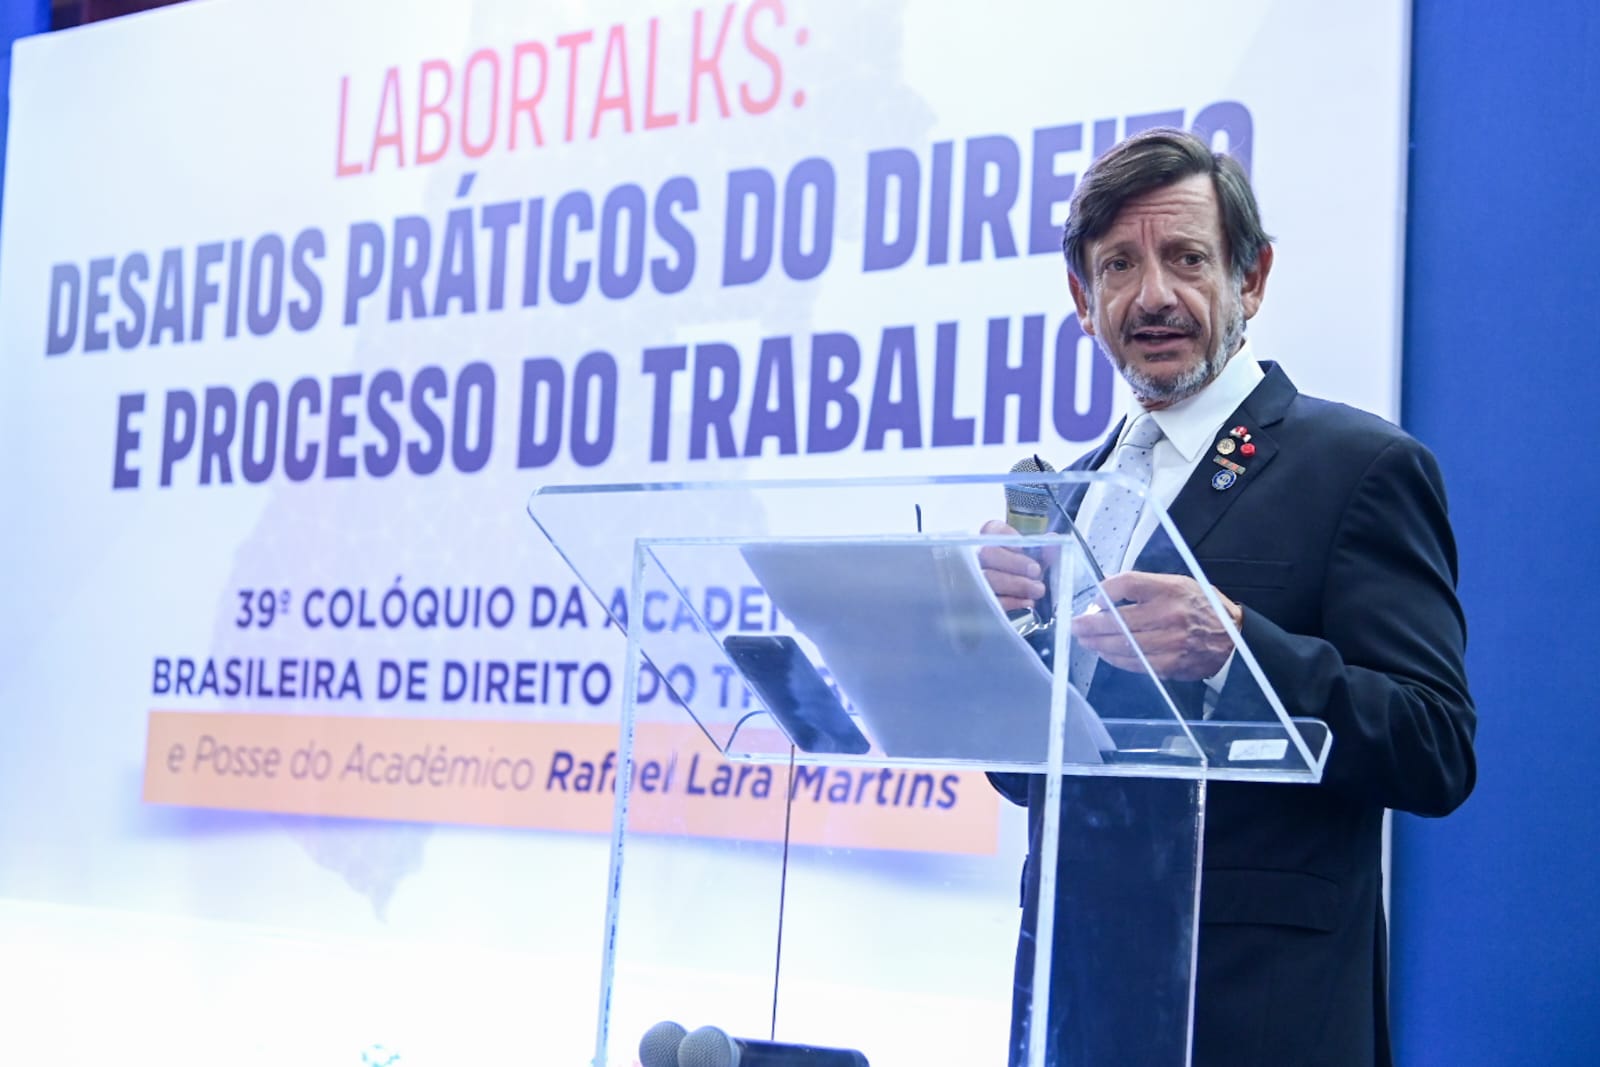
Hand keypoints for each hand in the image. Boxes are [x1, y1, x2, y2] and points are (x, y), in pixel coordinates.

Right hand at [977, 520, 1050, 611]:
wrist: (1023, 598)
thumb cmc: (1027, 572)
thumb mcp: (1038, 559)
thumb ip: (1045, 549)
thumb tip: (1053, 539)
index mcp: (992, 539)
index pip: (992, 530)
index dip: (1007, 537)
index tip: (1024, 547)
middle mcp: (979, 557)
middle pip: (986, 554)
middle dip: (1014, 562)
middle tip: (1036, 571)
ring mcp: (976, 580)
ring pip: (987, 578)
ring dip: (1016, 584)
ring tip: (1038, 589)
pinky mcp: (980, 603)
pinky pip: (991, 601)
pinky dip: (1012, 602)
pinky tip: (1027, 602)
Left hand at [1069, 571, 1242, 680]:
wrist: (1235, 639)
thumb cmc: (1203, 607)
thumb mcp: (1179, 584)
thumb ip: (1146, 587)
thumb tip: (1108, 595)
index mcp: (1171, 589)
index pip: (1126, 585)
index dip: (1104, 591)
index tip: (1094, 598)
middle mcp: (1169, 615)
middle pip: (1118, 619)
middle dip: (1090, 624)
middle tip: (1075, 625)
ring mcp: (1169, 642)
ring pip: (1123, 644)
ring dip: (1098, 644)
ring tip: (1085, 640)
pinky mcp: (1170, 665)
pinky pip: (1135, 663)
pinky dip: (1115, 659)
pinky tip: (1105, 653)